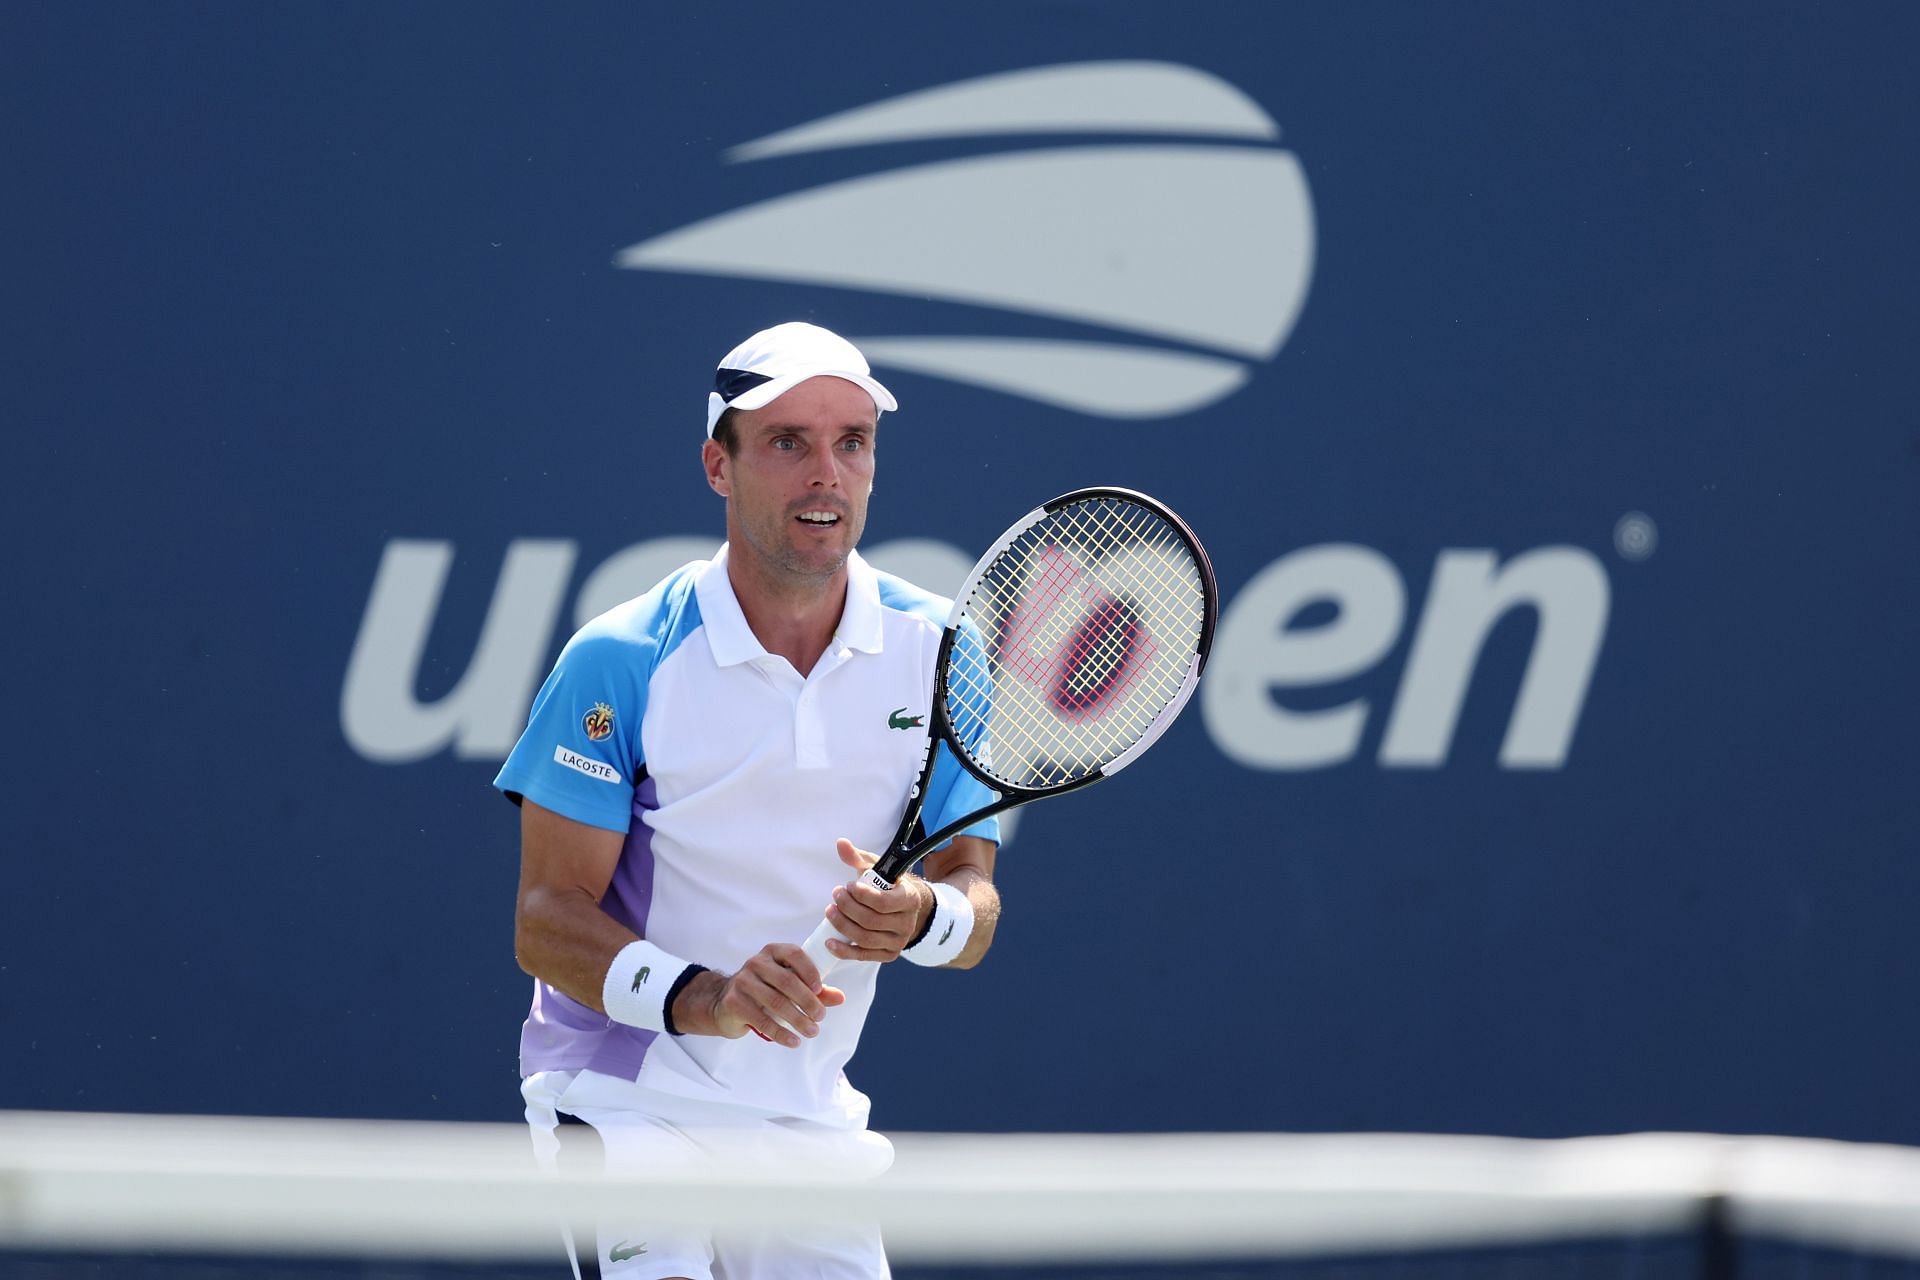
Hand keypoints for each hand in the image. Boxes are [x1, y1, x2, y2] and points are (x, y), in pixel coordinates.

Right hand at [674, 944, 845, 1048]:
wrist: (726, 1003)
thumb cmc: (765, 990)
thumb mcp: (789, 985)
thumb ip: (815, 990)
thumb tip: (840, 998)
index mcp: (773, 952)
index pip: (794, 954)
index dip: (810, 971)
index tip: (820, 989)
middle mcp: (756, 963)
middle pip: (787, 981)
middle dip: (808, 1001)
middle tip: (820, 1017)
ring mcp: (743, 981)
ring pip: (776, 1002)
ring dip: (798, 1020)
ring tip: (812, 1032)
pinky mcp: (734, 1002)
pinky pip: (762, 1020)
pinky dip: (781, 1033)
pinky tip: (794, 1041)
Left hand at [824, 838, 933, 963]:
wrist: (902, 908)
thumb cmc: (887, 886)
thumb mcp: (876, 869)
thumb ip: (858, 857)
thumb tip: (840, 843)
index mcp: (909, 899)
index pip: (883, 902)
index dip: (861, 895)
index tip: (848, 885)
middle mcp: (907, 923)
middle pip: (871, 920)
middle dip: (848, 907)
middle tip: (835, 895)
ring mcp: (898, 941)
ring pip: (865, 938)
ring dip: (842, 925)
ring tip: (830, 911)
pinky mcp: (888, 955)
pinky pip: (863, 955)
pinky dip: (844, 950)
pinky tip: (829, 941)